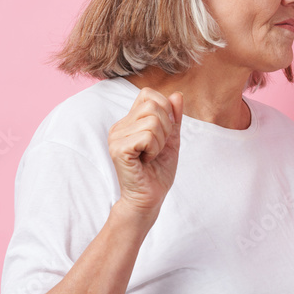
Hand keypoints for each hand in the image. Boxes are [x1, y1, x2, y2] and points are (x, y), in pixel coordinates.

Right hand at [108, 88, 182, 216]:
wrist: (150, 198)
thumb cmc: (158, 172)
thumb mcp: (171, 140)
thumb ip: (174, 118)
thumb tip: (177, 95)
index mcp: (129, 122)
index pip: (148, 94)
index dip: (165, 110)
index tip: (164, 134)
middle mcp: (119, 126)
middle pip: (153, 105)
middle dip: (166, 127)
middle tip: (158, 148)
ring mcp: (116, 137)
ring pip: (153, 121)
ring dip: (161, 141)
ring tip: (152, 155)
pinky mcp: (118, 149)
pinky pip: (147, 136)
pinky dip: (155, 149)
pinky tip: (147, 160)